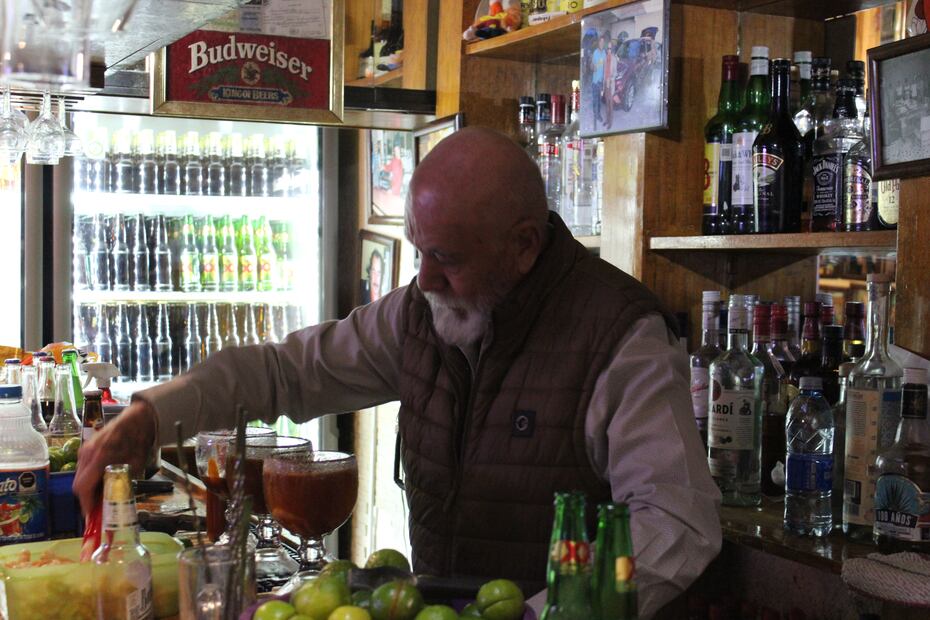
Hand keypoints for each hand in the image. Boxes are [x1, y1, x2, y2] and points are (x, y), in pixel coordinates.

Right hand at [73, 399, 158, 515]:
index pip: (82, 488)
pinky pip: (83, 466)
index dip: (86, 504)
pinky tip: (102, 478)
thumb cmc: (139, 441)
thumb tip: (114, 502)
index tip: (92, 514)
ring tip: (102, 493)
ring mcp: (85, 449)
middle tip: (98, 506)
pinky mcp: (87, 446)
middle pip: (78, 484)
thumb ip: (121, 483)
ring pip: (79, 475)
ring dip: (88, 486)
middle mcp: (87, 454)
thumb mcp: (135, 466)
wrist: (138, 417)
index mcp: (99, 459)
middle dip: (86, 497)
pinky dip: (89, 476)